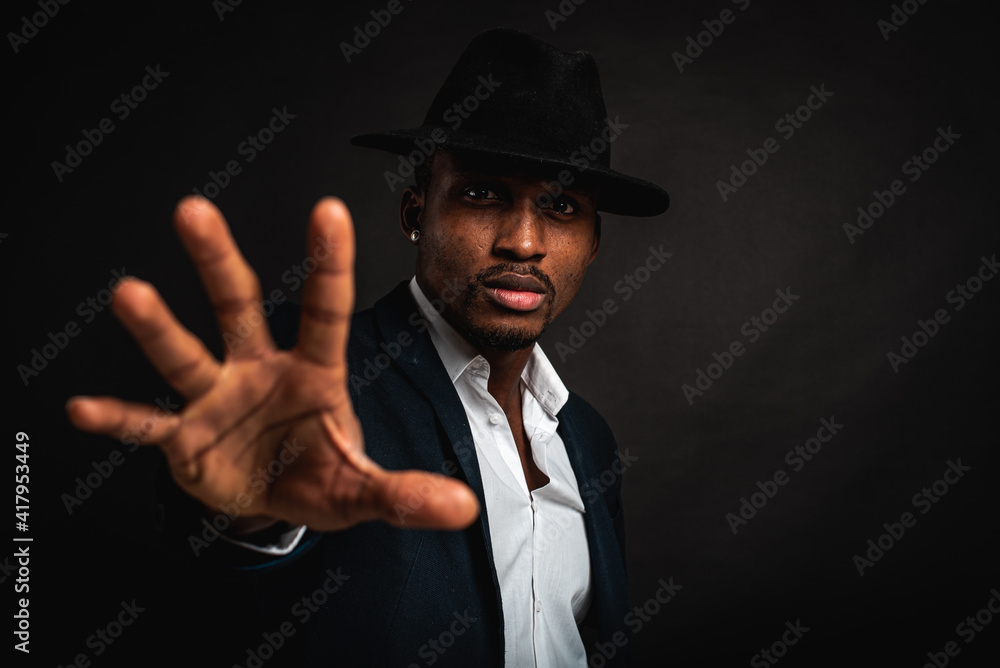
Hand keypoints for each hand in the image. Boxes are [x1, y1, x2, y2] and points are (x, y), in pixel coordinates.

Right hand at [66, 196, 478, 531]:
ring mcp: (217, 400)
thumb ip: (405, 494)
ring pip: (187, 355)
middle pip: (238, 307)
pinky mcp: (184, 437)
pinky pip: (149, 425)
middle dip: (218, 262)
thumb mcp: (364, 488)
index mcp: (314, 373)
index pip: (324, 310)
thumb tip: (462, 509)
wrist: (276, 501)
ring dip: (159, 329)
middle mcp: (259, 372)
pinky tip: (84, 409)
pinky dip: (121, 419)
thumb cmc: (321, 475)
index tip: (328, 209)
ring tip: (129, 294)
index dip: (328, 263)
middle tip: (193, 211)